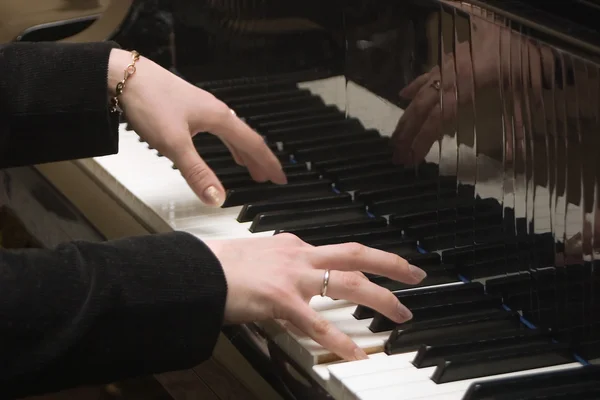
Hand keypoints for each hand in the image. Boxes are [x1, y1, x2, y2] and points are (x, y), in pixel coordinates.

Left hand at [107, 49, 286, 205]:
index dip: (268, 163)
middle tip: (269, 177)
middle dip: (258, 160)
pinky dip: (226, 143)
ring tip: (248, 167)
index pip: (253, 144)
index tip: (280, 177)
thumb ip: (197, 173)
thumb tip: (217, 198)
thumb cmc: (149, 101)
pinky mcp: (188, 108)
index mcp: (219, 118)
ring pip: (231, 133)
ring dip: (243, 152)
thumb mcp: (174, 144)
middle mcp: (215, 111)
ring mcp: (202, 108)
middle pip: (245, 138)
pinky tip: (220, 145)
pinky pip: (217, 129)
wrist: (123, 75)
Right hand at [204, 233, 426, 360]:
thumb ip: (277, 264)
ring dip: (381, 298)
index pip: (336, 253)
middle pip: (356, 255)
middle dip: (391, 264)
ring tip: (402, 314)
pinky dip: (340, 340)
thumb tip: (286, 279)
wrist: (194, 270)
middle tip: (415, 274)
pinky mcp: (281, 299)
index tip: (377, 268)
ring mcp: (293, 276)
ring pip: (350, 283)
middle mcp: (299, 255)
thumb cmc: (217, 266)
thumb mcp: (255, 256)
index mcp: (292, 245)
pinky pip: (318, 324)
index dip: (361, 263)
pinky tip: (356, 354)